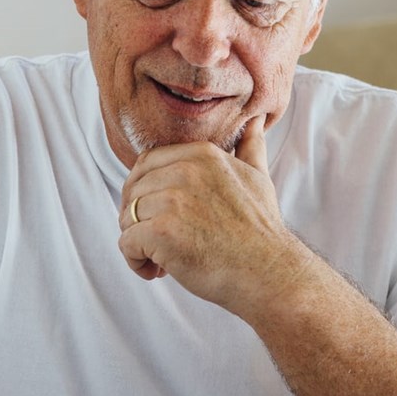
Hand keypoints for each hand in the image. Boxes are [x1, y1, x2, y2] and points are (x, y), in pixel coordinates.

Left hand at [118, 117, 312, 316]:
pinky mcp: (162, 232)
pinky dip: (135, 261)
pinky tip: (159, 271)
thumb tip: (253, 123)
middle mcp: (184, 171)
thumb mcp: (258, 178)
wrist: (270, 272)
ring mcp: (172, 201)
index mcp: (201, 154)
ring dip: (138, 243)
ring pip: (127, 218)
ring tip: (163, 259)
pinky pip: (126, 244)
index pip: (145, 164)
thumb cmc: (262, 232)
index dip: (143, 192)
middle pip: (132, 192)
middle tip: (160, 242)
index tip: (157, 215)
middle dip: (138, 219)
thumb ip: (250, 148)